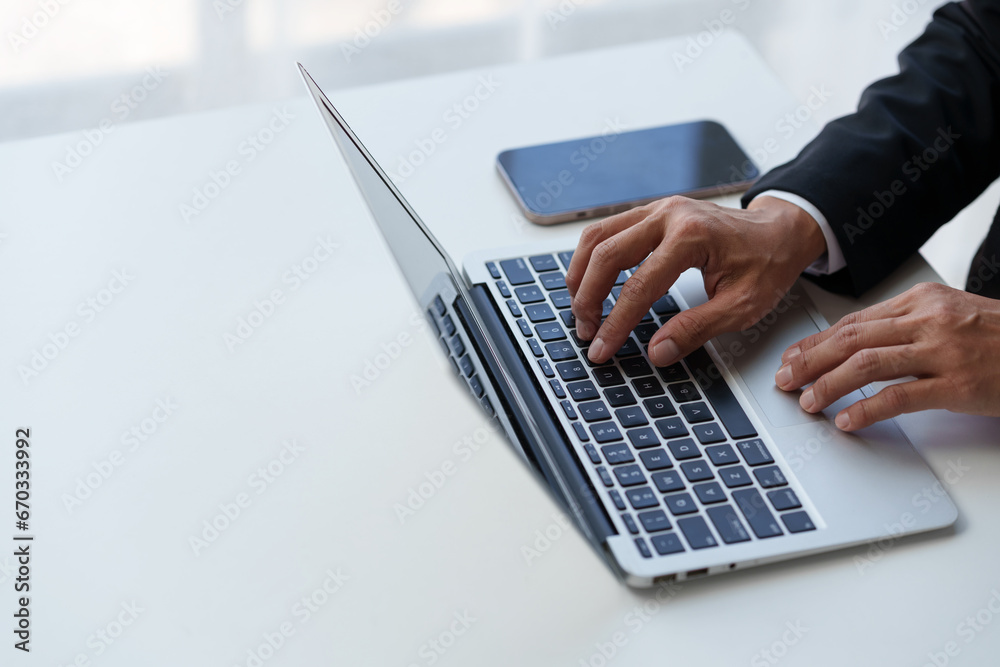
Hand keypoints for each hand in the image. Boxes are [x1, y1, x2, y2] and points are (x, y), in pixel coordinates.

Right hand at [565, 195, 826, 364]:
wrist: (780, 230)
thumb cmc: (766, 263)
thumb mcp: (742, 307)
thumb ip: (696, 330)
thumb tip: (657, 352)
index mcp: (691, 236)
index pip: (638, 287)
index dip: (615, 324)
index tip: (601, 349)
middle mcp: (668, 215)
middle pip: (605, 255)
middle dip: (588, 298)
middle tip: (586, 332)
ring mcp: (657, 209)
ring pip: (597, 237)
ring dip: (581, 275)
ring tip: (580, 310)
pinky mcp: (651, 213)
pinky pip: (607, 230)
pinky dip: (591, 258)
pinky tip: (589, 283)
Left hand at [775, 282, 999, 430]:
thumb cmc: (999, 337)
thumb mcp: (950, 316)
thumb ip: (905, 326)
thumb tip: (851, 345)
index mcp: (922, 299)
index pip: (853, 320)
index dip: (816, 342)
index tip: (791, 357)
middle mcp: (928, 319)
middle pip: (851, 338)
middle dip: (810, 361)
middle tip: (784, 379)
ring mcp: (944, 350)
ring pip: (867, 364)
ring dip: (829, 385)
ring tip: (807, 402)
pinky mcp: (959, 383)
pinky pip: (900, 396)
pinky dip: (867, 409)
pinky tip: (847, 420)